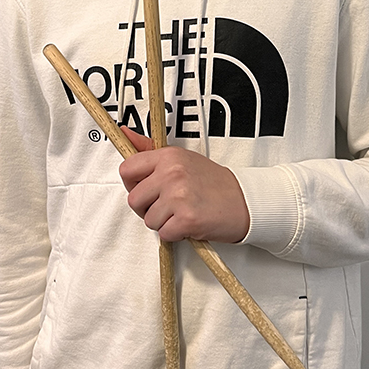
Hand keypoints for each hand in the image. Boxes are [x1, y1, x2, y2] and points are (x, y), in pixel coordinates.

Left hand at [119, 126, 249, 242]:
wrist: (243, 201)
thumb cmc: (212, 182)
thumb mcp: (181, 158)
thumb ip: (149, 149)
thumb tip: (125, 134)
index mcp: (168, 156)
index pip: (127, 169)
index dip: (133, 184)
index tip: (146, 188)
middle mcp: (172, 173)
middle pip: (134, 199)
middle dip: (147, 208)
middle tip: (167, 205)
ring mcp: (178, 196)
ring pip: (148, 219)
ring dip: (163, 222)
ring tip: (181, 212)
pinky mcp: (186, 219)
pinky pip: (164, 234)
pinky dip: (175, 234)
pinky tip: (188, 222)